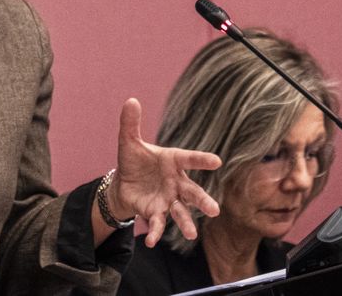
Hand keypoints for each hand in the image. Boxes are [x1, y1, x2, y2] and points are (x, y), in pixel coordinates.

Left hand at [111, 98, 220, 246]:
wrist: (124, 183)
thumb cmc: (134, 161)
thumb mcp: (129, 142)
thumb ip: (131, 123)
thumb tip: (130, 100)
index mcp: (173, 161)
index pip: (189, 159)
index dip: (202, 160)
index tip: (216, 161)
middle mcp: (176, 182)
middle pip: (193, 192)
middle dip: (203, 201)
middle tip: (214, 210)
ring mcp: (168, 199)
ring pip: (181, 212)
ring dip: (186, 223)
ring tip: (191, 235)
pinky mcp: (156, 212)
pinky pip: (158, 223)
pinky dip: (156, 232)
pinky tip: (151, 241)